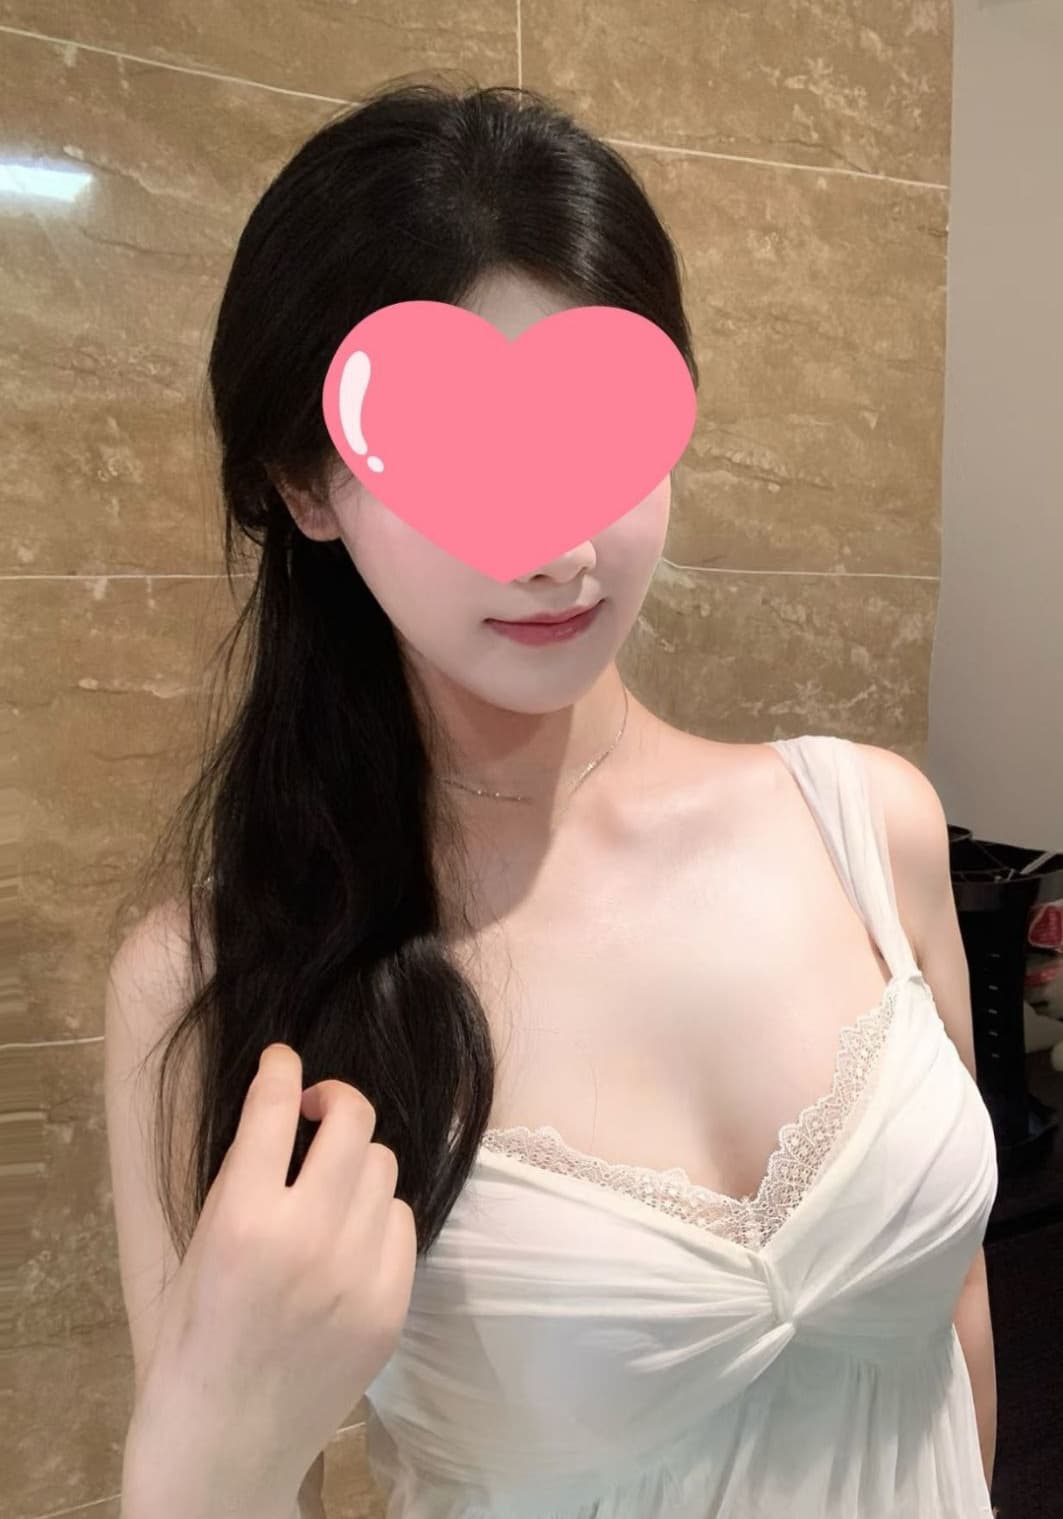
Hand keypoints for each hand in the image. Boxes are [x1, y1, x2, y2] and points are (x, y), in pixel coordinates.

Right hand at [124, 1043, 416, 1516]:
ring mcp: (357, 1274)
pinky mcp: (389, 1306)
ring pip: (384, 1166)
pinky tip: (351, 1230)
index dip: (280, 1068)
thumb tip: (283, 1113)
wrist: (225, 1442)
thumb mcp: (198, 1246)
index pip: (273, 1108)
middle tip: (314, 1111)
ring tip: (329, 1180)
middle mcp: (306, 1237)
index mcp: (241, 1220)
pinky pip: (402, 1222)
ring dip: (356, 1158)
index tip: (283, 1058)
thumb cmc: (195, 1339)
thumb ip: (243, 1179)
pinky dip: (378, 1213)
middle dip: (333, 1099)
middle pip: (352, 1122)